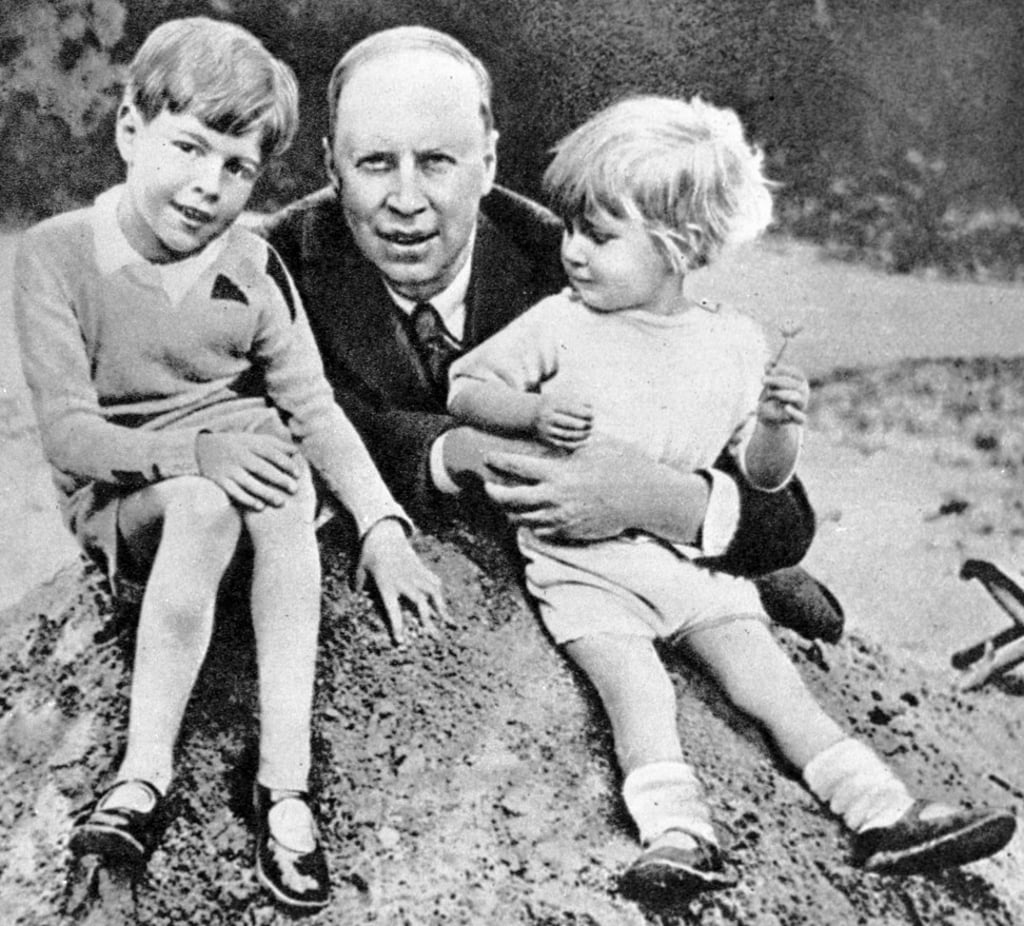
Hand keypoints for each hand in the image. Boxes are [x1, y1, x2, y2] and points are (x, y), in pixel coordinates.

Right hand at [195, 431, 300, 509]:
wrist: (202, 447)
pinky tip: (260, 507)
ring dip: (265, 492)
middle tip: (295, 489)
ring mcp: (228, 469)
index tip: (298, 474)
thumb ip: (275, 444)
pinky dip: (246, 499)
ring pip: (248, 482)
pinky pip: (234, 492)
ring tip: (281, 502)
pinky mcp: (219, 480)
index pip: (271, 453)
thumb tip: (296, 451)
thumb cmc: (237, 444)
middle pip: (261, 468)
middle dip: (279, 479)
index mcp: (249, 444)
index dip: (285, 463)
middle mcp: (239, 456)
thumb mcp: (253, 439)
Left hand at [355, 517, 446, 644]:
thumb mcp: (361, 568)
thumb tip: (355, 593)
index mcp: (387, 585)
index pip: (394, 610)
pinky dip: (439, 592)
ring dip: (440, 607)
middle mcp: (404, 581)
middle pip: (420, 604)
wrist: (384, 533)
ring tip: (446, 621)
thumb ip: (359, 582)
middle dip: (427, 621)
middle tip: (433, 637)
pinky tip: (442, 602)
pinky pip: (433, 581)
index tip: (402, 641)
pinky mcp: (421, 567)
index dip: (398, 627)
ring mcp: (415, 574)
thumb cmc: (370, 552)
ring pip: (432, 592)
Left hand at [483, 435, 646, 540]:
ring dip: (510, 510)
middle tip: (488, 486)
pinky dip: (531, 523)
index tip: (487, 457)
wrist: (643, 498)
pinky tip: (531, 516)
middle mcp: (555, 497)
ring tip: (505, 503)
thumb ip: (570, 441)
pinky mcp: (569, 531)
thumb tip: (557, 428)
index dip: (498, 462)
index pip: (517, 467)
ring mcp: (561, 517)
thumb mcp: (594, 444)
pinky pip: (540, 531)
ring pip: (521, 519)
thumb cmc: (622, 465)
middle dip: (493, 492)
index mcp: (558, 473)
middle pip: (510, 498)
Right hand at [535, 393, 592, 449]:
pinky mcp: (545, 439)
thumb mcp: (558, 398)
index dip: (582, 413)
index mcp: (550, 404)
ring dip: (580, 436)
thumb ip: (574, 401)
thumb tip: (591, 405)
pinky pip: (561, 443)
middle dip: (582, 425)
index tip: (592, 414)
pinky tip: (583, 442)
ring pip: (565, 435)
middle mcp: (546, 417)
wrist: (528, 414)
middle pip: (567, 423)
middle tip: (592, 425)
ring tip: (589, 433)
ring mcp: (545, 429)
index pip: (569, 409)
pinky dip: (573, 444)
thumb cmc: (550, 404)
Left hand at [758, 362, 808, 427]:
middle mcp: (803, 393)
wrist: (769, 416)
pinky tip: (786, 408)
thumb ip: (770, 373)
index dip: (783, 370)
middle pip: (795, 384)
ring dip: (781, 394)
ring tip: (769, 393)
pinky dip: (794, 413)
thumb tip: (769, 362)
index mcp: (799, 382)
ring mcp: (802, 407)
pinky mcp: (798, 420)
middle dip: (777, 380)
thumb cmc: (771, 397)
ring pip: (797, 398)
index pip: (796, 373)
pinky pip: (802, 418)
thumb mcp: (769, 384)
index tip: (769, 370)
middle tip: (762, 380)